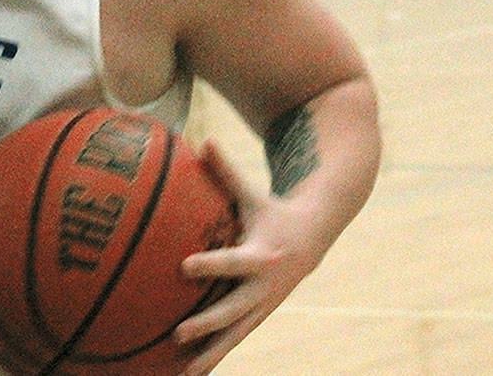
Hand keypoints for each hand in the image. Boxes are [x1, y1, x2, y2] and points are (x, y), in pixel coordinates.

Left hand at [173, 143, 328, 375]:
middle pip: (234, 310)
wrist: (315, 235)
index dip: (212, 264)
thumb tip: (201, 139)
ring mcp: (264, 306)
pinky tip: (191, 372)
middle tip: (177, 333)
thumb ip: (225, 171)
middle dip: (208, 324)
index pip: (234, 262)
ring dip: (211, 355)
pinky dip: (216, 356)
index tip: (185, 266)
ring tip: (183, 375)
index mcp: (263, 254)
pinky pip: (237, 340)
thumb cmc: (272, 209)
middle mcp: (265, 287)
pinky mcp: (260, 316)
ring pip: (236, 336)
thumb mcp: (252, 192)